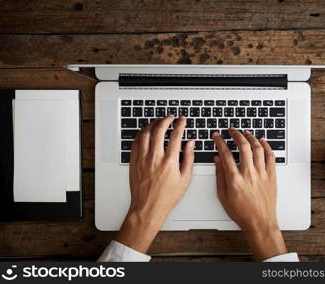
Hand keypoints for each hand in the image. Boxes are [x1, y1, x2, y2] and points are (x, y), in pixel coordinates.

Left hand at [116, 115, 194, 252]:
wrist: (148, 208)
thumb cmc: (166, 197)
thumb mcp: (185, 179)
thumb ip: (189, 158)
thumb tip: (190, 144)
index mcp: (169, 161)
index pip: (175, 135)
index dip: (180, 124)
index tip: (182, 120)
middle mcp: (155, 158)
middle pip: (159, 130)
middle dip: (165, 119)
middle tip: (170, 117)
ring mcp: (142, 159)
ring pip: (145, 133)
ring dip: (153, 124)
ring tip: (158, 122)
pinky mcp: (134, 162)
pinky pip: (136, 142)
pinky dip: (141, 134)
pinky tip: (146, 132)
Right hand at [212, 128, 286, 260]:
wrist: (259, 222)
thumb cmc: (241, 212)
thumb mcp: (223, 195)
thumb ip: (220, 176)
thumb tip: (217, 160)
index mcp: (234, 179)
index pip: (225, 153)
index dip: (220, 142)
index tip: (217, 136)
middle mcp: (249, 174)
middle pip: (243, 146)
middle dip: (236, 134)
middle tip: (232, 130)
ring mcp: (261, 174)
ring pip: (257, 148)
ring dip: (251, 137)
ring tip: (246, 132)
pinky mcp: (271, 176)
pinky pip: (270, 157)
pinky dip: (267, 146)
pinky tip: (262, 141)